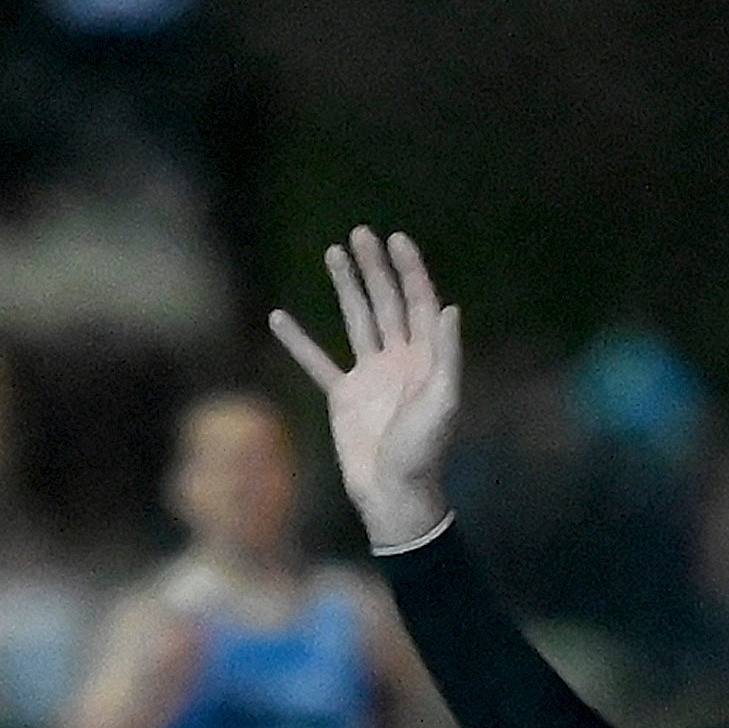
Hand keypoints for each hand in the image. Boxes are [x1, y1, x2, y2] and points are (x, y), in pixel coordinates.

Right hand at [269, 228, 461, 548]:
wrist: (393, 494)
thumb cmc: (423, 452)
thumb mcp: (443, 403)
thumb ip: (447, 356)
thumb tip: (449, 308)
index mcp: (425, 360)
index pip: (419, 303)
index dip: (410, 270)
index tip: (396, 239)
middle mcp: (399, 361)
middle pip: (387, 303)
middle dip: (375, 268)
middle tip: (361, 233)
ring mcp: (370, 376)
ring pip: (357, 320)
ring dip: (346, 286)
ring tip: (335, 251)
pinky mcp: (344, 396)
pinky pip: (317, 362)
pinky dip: (298, 341)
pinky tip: (279, 317)